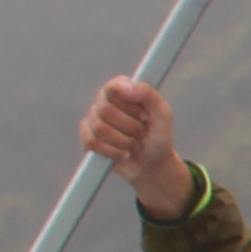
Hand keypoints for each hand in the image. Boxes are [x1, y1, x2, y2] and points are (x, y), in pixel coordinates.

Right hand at [82, 77, 187, 215]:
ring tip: (135, 144)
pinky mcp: (87, 138)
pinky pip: (92, 143)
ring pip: (100, 128)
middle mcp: (104, 100)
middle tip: (142, 133)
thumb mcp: (163, 114)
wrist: (152, 164)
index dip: (129, 105)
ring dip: (124, 141)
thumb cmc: (158, 136)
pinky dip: (113, 152)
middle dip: (130, 127)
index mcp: (122, 88)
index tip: (145, 116)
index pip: (112, 87)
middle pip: (105, 110)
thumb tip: (126, 87)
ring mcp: (93, 119)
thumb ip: (149, 95)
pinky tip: (124, 153)